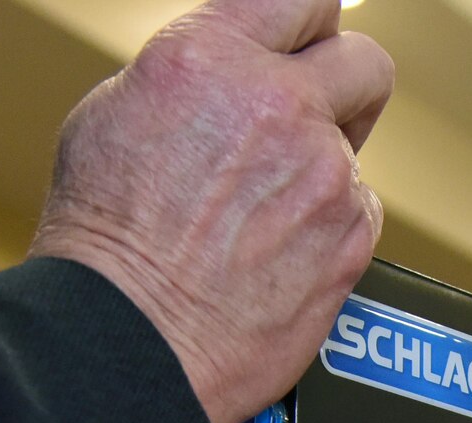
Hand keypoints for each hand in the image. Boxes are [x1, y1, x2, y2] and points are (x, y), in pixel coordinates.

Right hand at [30, 0, 393, 422]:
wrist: (127, 342)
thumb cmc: (106, 243)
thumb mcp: (118, 114)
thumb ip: (198, 78)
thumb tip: (236, 74)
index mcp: (211, 57)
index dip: (309, 23)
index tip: (308, 42)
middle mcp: (279, 106)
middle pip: (365, 63)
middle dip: (345, 86)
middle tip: (318, 116)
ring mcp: (325, 174)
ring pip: (353, 154)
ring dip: (321, 174)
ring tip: (261, 217)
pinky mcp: (351, 239)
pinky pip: (358, 216)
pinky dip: (328, 232)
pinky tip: (276, 255)